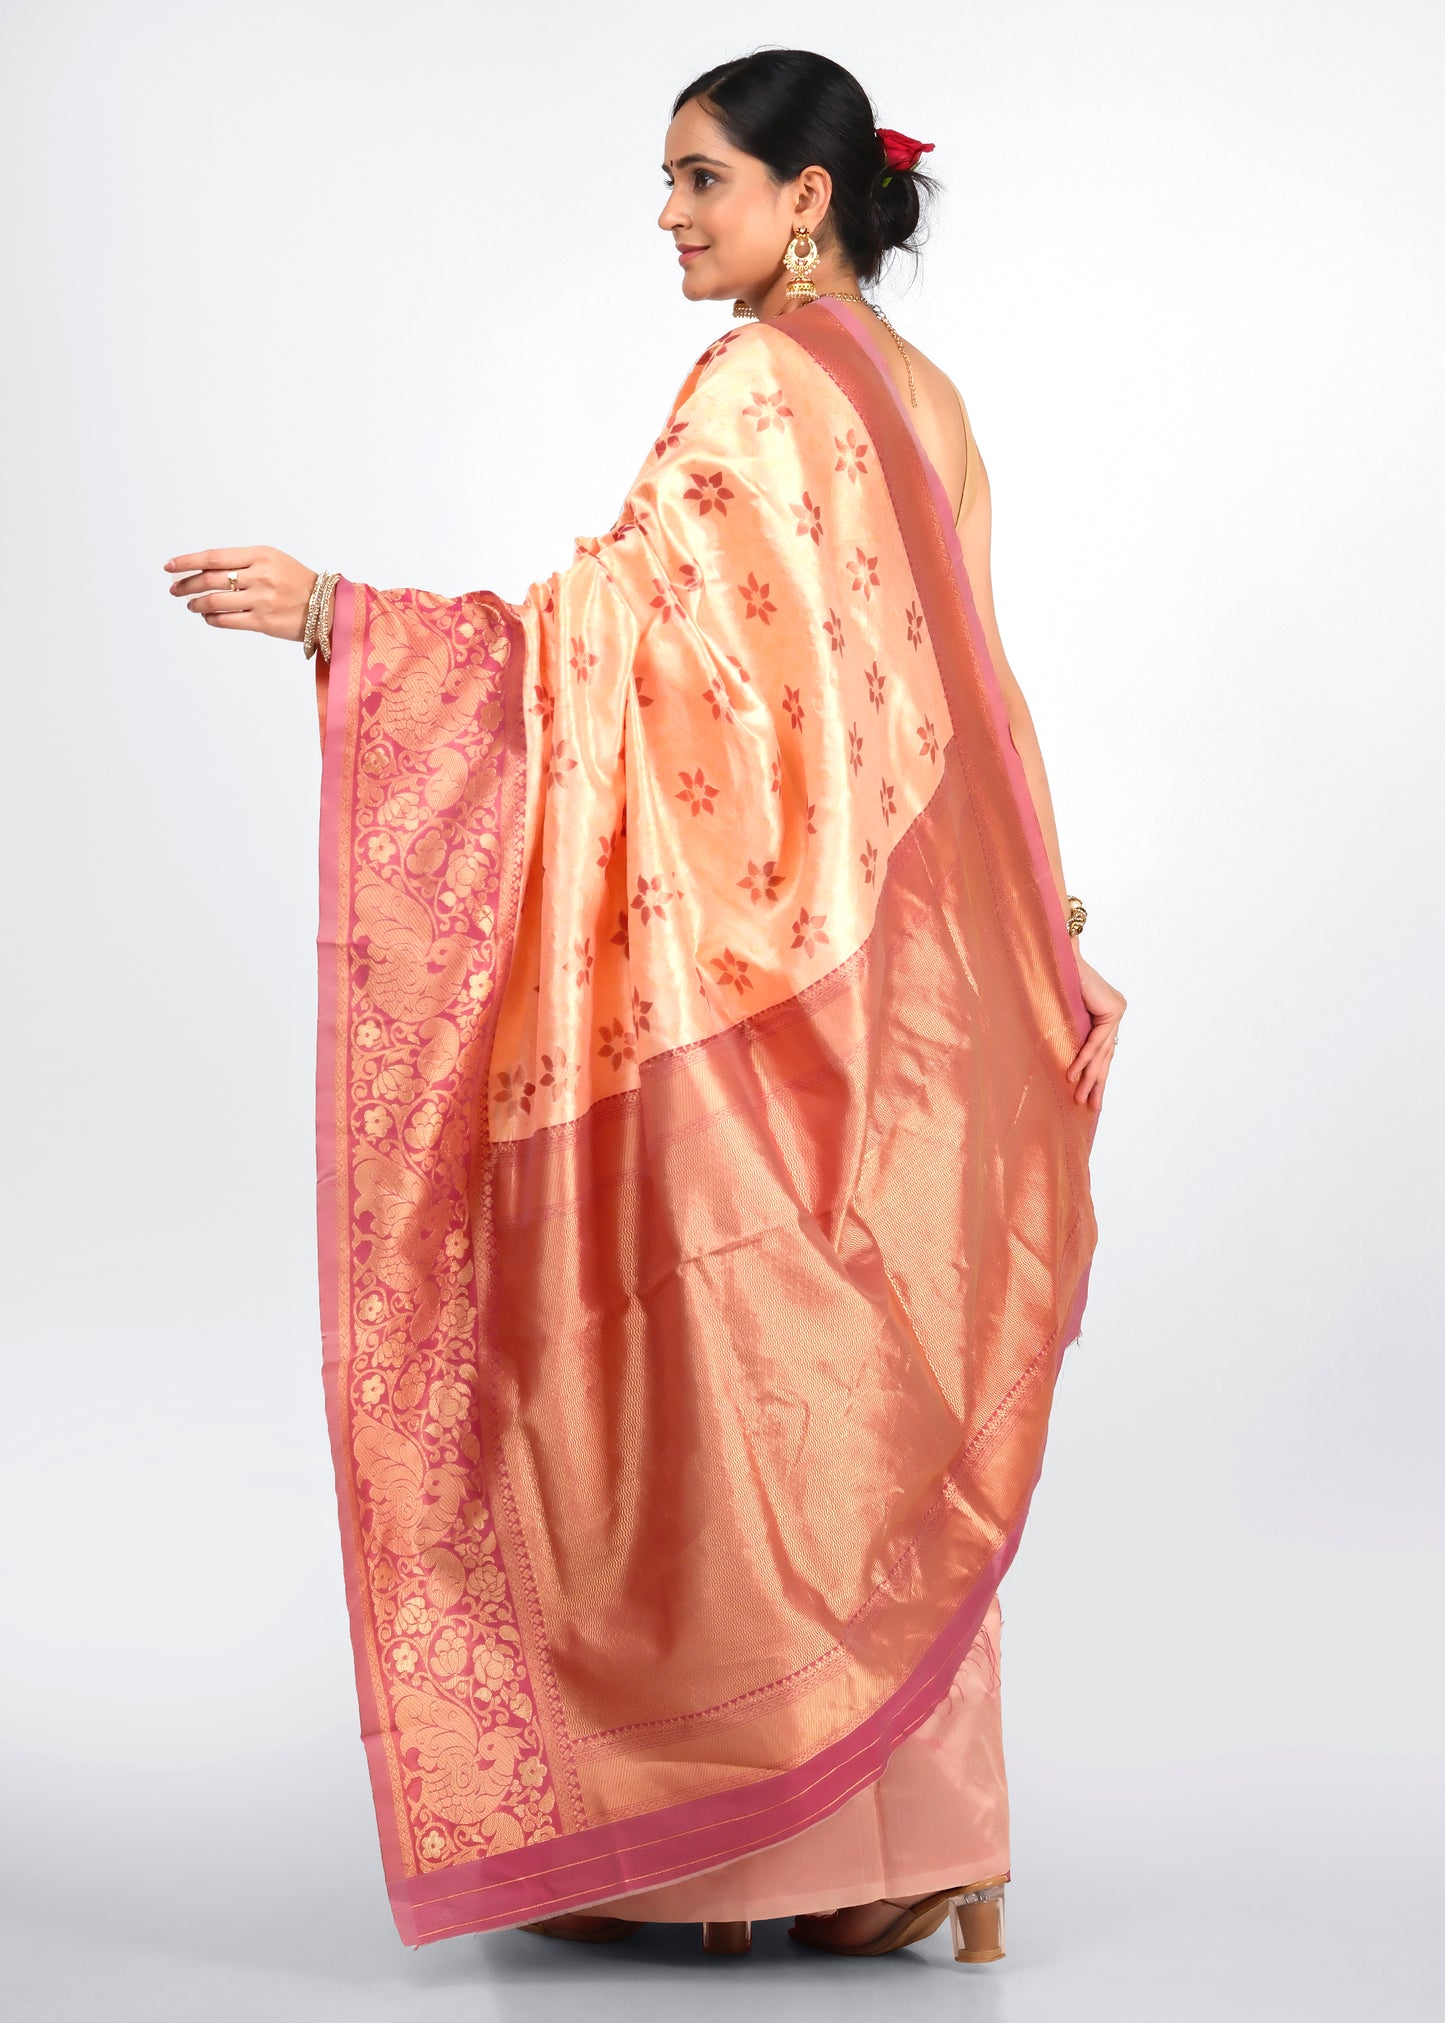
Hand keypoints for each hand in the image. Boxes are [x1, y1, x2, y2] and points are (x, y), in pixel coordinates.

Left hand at [163, 546, 316, 641]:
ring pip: (214, 601)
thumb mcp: (272, 560)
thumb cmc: (296, 581)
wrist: (327, 606)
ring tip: (191, 605)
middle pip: (209, 579)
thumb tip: (205, 570)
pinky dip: (211, 618)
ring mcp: (261, 600)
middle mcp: (259, 576)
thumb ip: (241, 562)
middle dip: (186, 585)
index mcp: (260, 555)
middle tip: (175, 589)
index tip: (170, 566)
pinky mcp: (263, 622)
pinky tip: (208, 617)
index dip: (187, 561)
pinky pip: (227, 620)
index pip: (213, 557)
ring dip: (196, 604)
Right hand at [1066, 949, 1125, 1111]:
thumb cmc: (1057, 979)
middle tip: (1090, 1106)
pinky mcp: (1113, 1009)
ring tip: (1081, 1098)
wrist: (1060, 955)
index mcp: (1107, 1013)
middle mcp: (1115, 1012)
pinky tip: (1074, 1075)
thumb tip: (1061, 1056)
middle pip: (1105, 1055)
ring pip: (1102, 1052)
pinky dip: (1083, 1059)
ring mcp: (1117, 1010)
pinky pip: (1096, 1041)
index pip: (1103, 1050)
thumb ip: (1069, 1031)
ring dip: (1089, 1077)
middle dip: (1096, 1083)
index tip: (1090, 1097)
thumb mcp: (1063, 1013)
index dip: (1096, 1075)